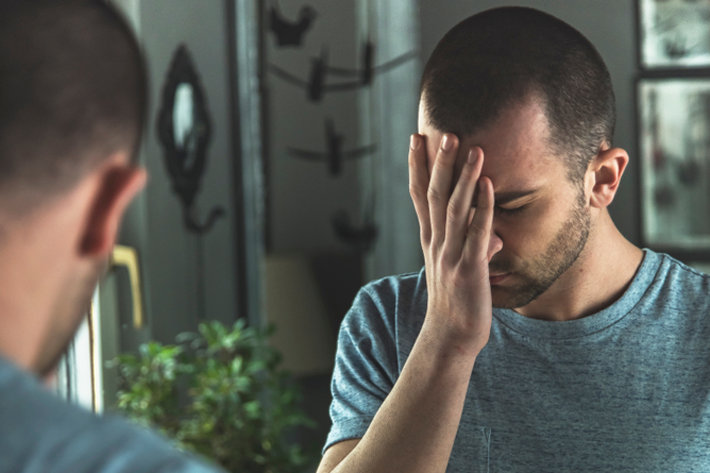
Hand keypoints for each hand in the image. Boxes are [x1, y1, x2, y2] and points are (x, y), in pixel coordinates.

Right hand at [409, 133, 499, 355]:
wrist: (450, 336)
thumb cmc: (457, 303)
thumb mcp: (460, 270)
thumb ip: (474, 248)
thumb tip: (494, 236)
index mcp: (431, 240)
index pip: (420, 196)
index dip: (417, 166)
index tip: (416, 140)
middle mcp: (436, 243)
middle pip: (434, 195)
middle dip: (439, 162)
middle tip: (444, 132)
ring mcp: (451, 254)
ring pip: (454, 208)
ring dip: (463, 177)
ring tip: (472, 148)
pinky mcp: (469, 268)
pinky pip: (476, 232)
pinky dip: (482, 207)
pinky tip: (487, 185)